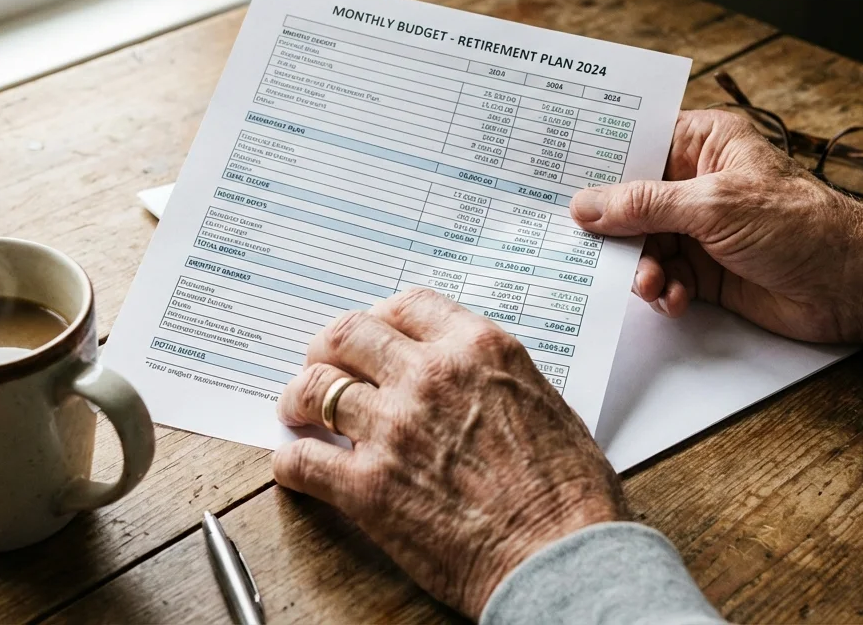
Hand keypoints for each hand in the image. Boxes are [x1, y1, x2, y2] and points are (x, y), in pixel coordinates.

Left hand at [272, 288, 624, 618]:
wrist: (563, 557)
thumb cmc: (569, 493)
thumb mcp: (542, 402)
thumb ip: (491, 379)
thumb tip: (462, 384)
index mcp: (478, 349)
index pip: (406, 305)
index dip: (378, 318)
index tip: (370, 337)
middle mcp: (430, 376)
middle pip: (348, 334)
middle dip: (326, 349)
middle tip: (321, 365)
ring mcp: (393, 428)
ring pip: (315, 388)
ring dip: (299, 400)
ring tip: (297, 411)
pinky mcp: (368, 487)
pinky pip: (302, 461)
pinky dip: (292, 461)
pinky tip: (298, 466)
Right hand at [571, 108, 862, 345]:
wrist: (849, 285)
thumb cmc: (799, 225)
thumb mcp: (713, 206)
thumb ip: (644, 206)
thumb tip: (585, 206)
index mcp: (704, 142)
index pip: (636, 144)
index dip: (598, 163)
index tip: (556, 180)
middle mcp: (696, 181)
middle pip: (629, 201)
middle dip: (613, 230)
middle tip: (589, 247)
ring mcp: (699, 227)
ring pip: (641, 245)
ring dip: (641, 267)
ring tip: (652, 283)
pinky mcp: (704, 268)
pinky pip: (662, 276)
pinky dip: (661, 290)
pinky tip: (674, 298)